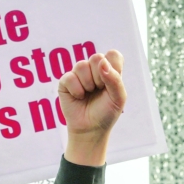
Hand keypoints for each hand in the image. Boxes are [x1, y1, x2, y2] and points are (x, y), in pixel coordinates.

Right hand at [60, 51, 126, 165]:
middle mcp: (94, 69)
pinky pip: (69, 77)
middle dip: (99, 77)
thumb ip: (115, 79)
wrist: (91, 129)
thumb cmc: (106, 113)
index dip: (112, 68)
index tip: (111, 84)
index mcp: (110, 69)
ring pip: (81, 65)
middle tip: (99, 90)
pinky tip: (79, 97)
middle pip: (96, 57)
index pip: (113, 54)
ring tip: (88, 94)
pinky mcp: (65, 81)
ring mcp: (79, 74)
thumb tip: (102, 62)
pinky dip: (76, 90)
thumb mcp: (118, 98)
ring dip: (87, 84)